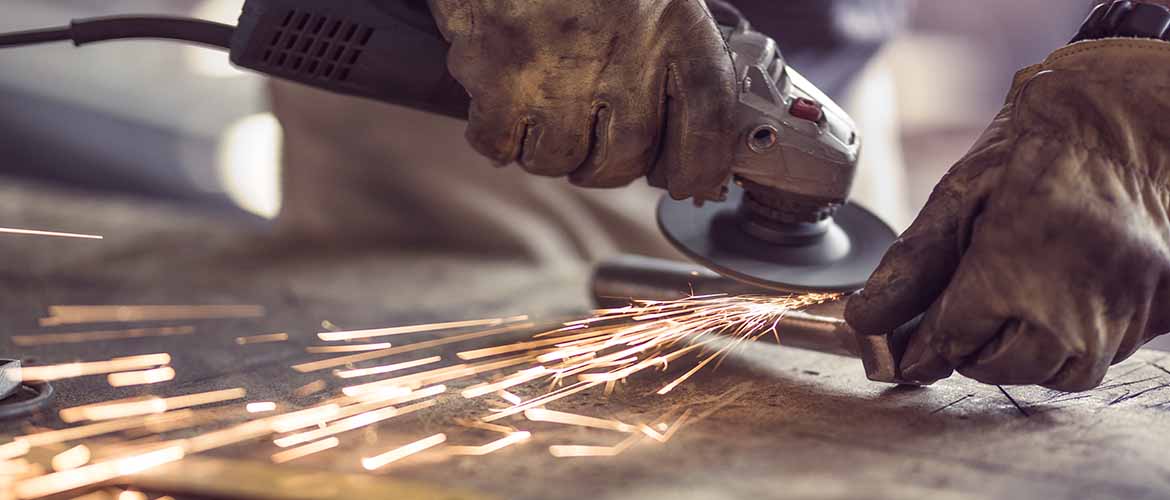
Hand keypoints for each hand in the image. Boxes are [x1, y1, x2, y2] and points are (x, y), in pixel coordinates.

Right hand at [426, 0, 737, 200]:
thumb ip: (672, 43)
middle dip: (607, 165)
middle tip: (592, 147)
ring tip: (543, 116)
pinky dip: (497, 138)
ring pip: (559, 160)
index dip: (701, 165)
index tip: (689, 182)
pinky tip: (501, 110)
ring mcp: (558, 70)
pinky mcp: (498, 77)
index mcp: (674, 23)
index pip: (707, 121)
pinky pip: (499, 144)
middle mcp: (624, 52)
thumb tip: (684, 127)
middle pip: (625, 158)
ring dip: (550, 151)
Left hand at [845, 39, 1169, 390]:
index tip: (912, 338)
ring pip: (1055, 373)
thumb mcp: (961, 193)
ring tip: (1005, 318)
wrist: (1130, 118)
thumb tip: (865, 319)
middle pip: (1000, 366)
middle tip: (958, 318)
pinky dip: (1069, 350)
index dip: (924, 339)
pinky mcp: (1151, 311)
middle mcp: (1071, 304)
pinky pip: (1103, 359)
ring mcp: (1118, 311)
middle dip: (969, 348)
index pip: (951, 339)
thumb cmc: (1042, 145)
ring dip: (1020, 357)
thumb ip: (912, 263)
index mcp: (1014, 270)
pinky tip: (1052, 314)